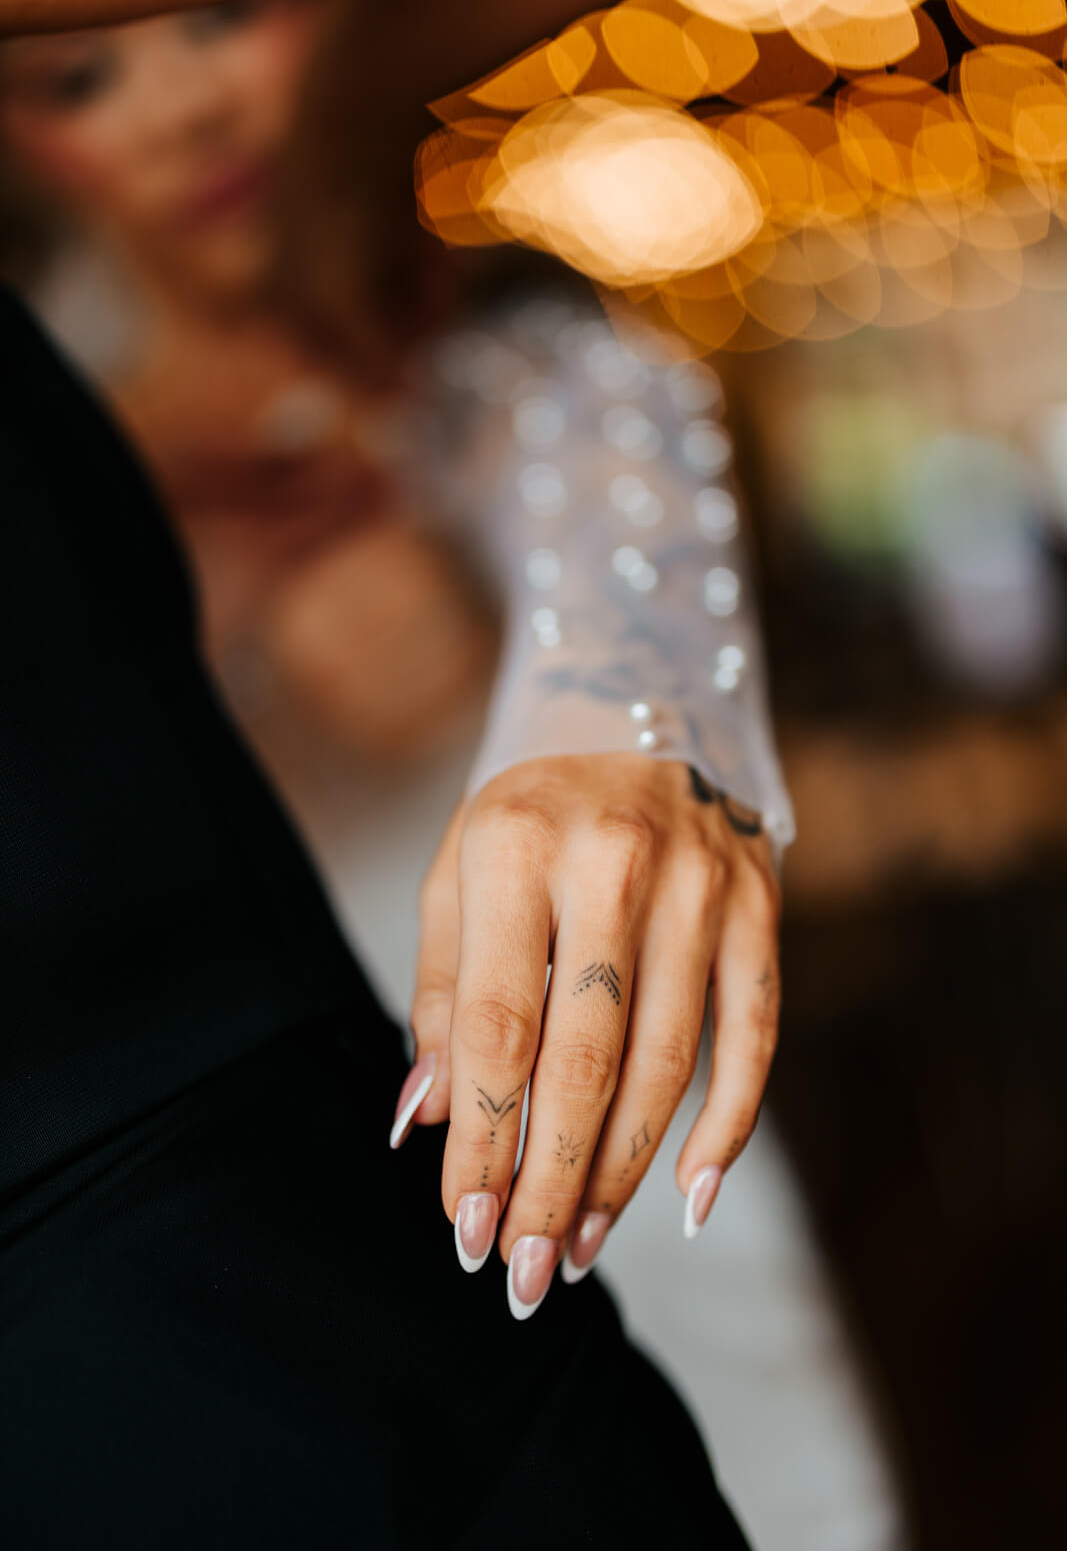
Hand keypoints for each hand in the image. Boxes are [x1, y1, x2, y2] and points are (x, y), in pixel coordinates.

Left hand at [390, 754, 780, 1319]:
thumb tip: (426, 1123)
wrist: (639, 716)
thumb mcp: (459, 876)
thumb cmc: (530, 816)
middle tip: (526, 1272)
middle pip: (584, 1058)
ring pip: (666, 1061)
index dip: (483, 1140)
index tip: (466, 1227)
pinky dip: (728, 1124)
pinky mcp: (761, 904)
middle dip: (551, 1180)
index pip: (497, 1026)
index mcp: (516, 844)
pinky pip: (755, 1035)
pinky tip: (692, 1195)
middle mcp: (615, 860)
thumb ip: (440, 995)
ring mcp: (702, 882)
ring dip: (622, 1172)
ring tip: (583, 1246)